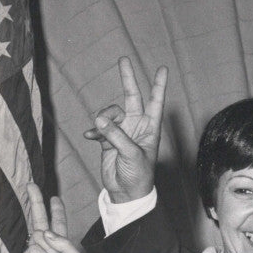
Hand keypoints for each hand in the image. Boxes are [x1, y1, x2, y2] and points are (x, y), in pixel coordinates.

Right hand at [15, 184, 87, 252]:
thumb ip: (66, 244)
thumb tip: (44, 232)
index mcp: (62, 247)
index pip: (58, 225)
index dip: (56, 211)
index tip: (54, 198)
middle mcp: (47, 247)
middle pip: (40, 221)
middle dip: (36, 202)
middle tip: (31, 185)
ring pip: (42, 237)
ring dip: (54, 252)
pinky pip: (36, 248)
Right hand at [83, 57, 167, 202]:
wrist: (126, 193)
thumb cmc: (138, 176)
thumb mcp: (131, 155)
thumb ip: (116, 136)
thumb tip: (100, 119)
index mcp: (150, 129)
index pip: (155, 102)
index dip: (158, 85)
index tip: (162, 69)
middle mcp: (137, 127)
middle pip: (132, 97)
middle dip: (128, 79)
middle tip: (123, 59)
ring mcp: (123, 131)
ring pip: (110, 112)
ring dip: (103, 118)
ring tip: (99, 131)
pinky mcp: (109, 139)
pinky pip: (99, 127)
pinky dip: (94, 130)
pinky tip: (90, 137)